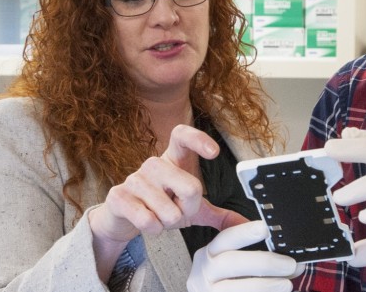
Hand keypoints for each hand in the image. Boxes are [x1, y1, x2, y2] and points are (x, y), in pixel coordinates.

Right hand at [90, 124, 246, 249]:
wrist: (124, 219)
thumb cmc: (161, 207)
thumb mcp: (192, 210)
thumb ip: (218, 215)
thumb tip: (247, 225)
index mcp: (173, 160)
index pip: (182, 134)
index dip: (198, 139)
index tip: (214, 153)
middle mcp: (154, 164)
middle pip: (189, 186)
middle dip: (190, 209)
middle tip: (181, 212)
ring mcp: (134, 179)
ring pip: (168, 209)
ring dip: (169, 222)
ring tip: (161, 218)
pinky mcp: (118, 197)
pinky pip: (146, 219)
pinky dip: (154, 229)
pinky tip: (149, 224)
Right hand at [188, 220, 300, 291]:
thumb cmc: (229, 281)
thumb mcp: (234, 263)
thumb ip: (257, 254)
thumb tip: (289, 253)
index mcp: (209, 254)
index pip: (225, 238)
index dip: (245, 232)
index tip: (265, 228)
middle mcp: (203, 272)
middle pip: (231, 262)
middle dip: (263, 262)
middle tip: (289, 264)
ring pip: (236, 288)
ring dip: (265, 285)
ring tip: (286, 284)